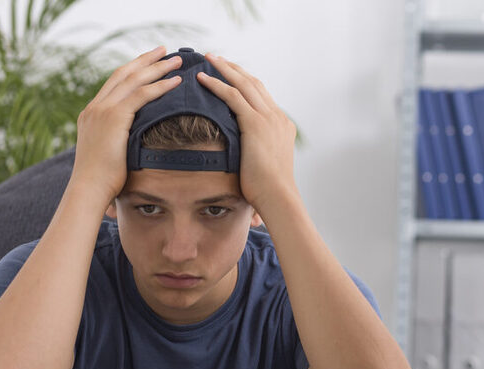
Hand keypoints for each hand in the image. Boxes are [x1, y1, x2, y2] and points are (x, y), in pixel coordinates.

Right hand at [69, 46, 182, 210]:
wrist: (89, 189)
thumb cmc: (101, 182)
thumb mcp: (109, 155)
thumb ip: (119, 143)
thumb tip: (135, 147)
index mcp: (92, 113)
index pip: (115, 83)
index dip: (134, 70)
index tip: (150, 62)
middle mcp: (95, 107)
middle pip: (124, 73)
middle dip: (146, 60)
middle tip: (165, 50)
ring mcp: (103, 110)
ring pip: (134, 80)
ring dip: (158, 68)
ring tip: (177, 60)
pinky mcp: (114, 118)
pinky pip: (142, 95)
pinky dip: (161, 86)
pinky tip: (176, 81)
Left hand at [198, 54, 298, 213]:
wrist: (278, 196)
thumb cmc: (269, 190)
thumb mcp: (265, 165)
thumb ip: (256, 152)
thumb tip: (241, 158)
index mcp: (282, 125)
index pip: (262, 95)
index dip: (245, 82)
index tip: (231, 74)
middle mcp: (277, 117)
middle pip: (254, 83)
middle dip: (234, 69)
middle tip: (217, 58)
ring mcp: (268, 118)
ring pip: (244, 84)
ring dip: (224, 68)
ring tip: (208, 59)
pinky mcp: (255, 123)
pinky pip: (233, 96)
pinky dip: (216, 84)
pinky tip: (202, 79)